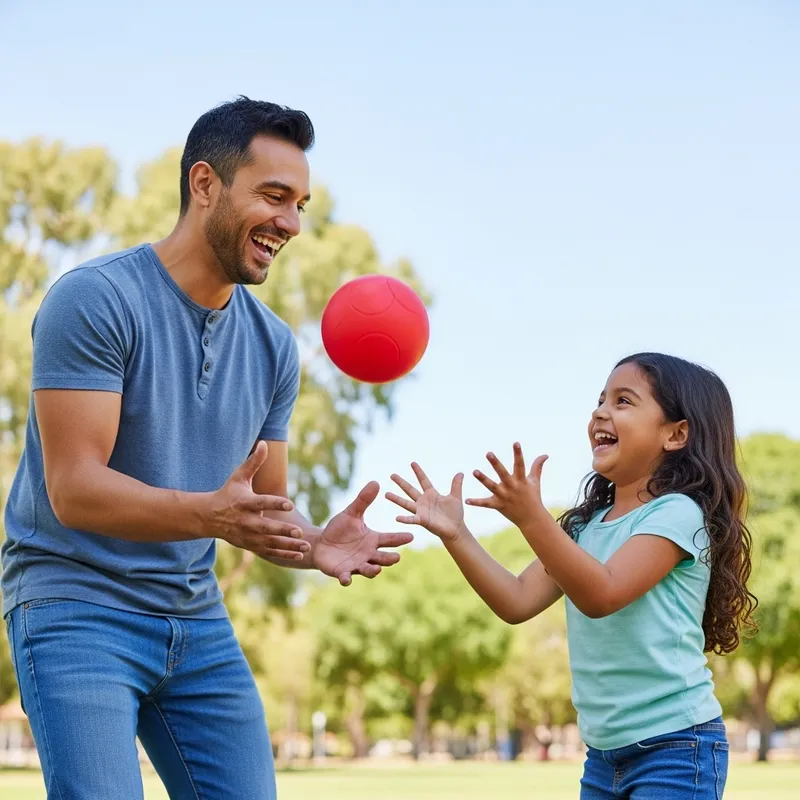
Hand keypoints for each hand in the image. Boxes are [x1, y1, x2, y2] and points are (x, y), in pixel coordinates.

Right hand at [205, 441, 311, 560]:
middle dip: (282, 531)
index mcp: (244, 503)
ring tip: (306, 547)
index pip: (262, 503)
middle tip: (299, 532)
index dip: (275, 504)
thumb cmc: (228, 493)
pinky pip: (268, 552)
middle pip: (266, 527)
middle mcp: (246, 521)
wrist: (209, 517)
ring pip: (270, 543)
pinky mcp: (250, 545)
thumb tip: (264, 443)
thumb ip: (254, 462)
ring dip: (288, 546)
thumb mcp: (238, 476)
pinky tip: (299, 556)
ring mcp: (248, 536)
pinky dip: (283, 555)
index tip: (290, 504)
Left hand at [313, 481, 413, 585]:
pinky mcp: (342, 572)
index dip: (400, 538)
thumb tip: (375, 482)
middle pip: (382, 558)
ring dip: (373, 571)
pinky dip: (346, 579)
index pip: (389, 539)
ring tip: (377, 570)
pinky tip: (346, 579)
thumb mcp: (351, 513)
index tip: (410, 536)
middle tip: (397, 558)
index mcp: (373, 540)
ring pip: (368, 570)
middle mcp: (368, 555)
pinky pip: (346, 577)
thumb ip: (363, 500)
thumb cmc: (340, 529)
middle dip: (389, 559)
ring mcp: (356, 565)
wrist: (321, 544)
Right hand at [386, 463, 466, 543]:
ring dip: (396, 499)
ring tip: (386, 494)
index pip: (423, 480)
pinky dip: (405, 519)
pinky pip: (412, 519)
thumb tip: (461, 472)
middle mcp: (423, 501)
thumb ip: (456, 485)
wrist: (455, 529)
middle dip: (401, 482)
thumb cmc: (455, 514)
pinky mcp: (422, 521)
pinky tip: (397, 518)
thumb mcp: (455, 497)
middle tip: (392, 475)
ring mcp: (421, 511)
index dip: (418, 472)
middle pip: (410, 489)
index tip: (412, 463)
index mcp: (431, 494)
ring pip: (406, 503)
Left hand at [466, 443, 547, 528]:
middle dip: (496, 463)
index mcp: (521, 480)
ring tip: (474, 471)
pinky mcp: (498, 505)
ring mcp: (505, 496)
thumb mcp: (535, 482)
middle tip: (488, 453)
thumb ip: (537, 467)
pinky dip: (476, 502)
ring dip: (483, 479)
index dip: (518, 453)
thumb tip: (545, 454)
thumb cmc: (533, 498)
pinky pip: (486, 504)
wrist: (533, 519)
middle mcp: (512, 487)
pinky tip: (466, 500)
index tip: (516, 442)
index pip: (520, 464)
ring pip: (492, 486)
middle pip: (503, 473)